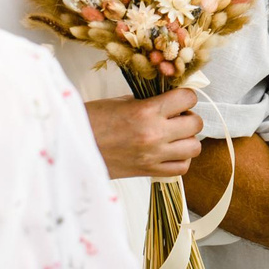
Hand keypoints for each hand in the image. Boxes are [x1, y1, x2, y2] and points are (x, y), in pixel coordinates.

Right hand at [85, 89, 203, 180]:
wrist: (72, 147)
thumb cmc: (92, 121)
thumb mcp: (121, 102)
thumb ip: (149, 102)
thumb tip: (171, 101)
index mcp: (146, 111)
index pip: (187, 99)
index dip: (186, 96)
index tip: (179, 98)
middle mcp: (154, 134)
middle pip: (196, 123)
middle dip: (189, 117)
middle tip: (176, 117)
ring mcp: (153, 155)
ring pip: (194, 147)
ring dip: (188, 139)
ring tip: (174, 135)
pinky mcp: (148, 171)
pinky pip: (181, 168)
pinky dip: (181, 159)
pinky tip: (169, 152)